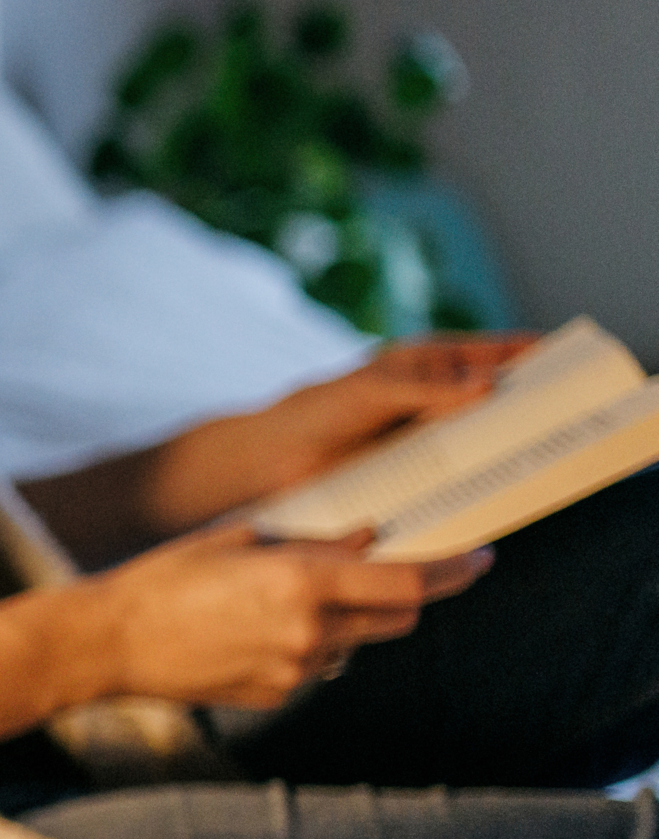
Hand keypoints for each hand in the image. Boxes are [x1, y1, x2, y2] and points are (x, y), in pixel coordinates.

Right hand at [74, 523, 493, 708]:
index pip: (409, 582)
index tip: (483, 559)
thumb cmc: (166, 577)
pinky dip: (308, 644)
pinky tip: (253, 631)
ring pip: (357, 642)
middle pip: (399, 618)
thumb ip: (312, 542)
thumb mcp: (239, 539)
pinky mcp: (278, 694)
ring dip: (348, 620)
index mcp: (302, 581)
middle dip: (403, 595)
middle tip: (380, 574)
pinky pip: (318, 665)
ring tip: (282, 603)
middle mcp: (310, 630)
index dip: (454, 570)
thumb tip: (367, 541)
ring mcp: (296, 669)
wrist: (110, 643)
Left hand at [243, 334, 539, 496]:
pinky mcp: (416, 471)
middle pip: (492, 396)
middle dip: (526, 403)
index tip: (565, 358)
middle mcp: (432, 398)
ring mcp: (426, 435)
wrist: (273, 460)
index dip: (526, 352)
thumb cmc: (320, 410)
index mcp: (425, 365)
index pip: (488, 352)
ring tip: (543, 450)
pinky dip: (479, 476)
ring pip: (479, 436)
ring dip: (506, 444)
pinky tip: (502, 486)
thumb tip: (489, 385)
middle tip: (565, 413)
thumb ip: (429, 389)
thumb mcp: (377, 391)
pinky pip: (458, 472)